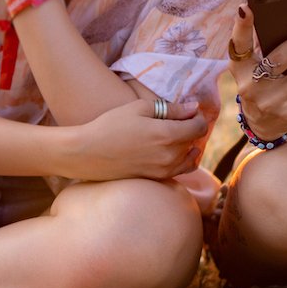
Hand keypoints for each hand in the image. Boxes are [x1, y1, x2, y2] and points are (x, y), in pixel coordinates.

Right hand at [61, 96, 210, 181]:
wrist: (88, 153)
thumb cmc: (111, 125)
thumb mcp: (139, 108)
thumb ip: (171, 109)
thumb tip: (194, 108)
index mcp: (168, 134)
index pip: (199, 127)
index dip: (197, 117)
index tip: (189, 112)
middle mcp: (170, 155)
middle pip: (194, 141)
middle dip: (190, 129)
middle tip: (177, 120)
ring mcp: (164, 170)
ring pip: (190, 158)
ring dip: (187, 146)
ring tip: (173, 137)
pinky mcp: (156, 179)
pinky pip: (180, 170)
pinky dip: (181, 160)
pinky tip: (167, 151)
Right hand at [230, 6, 286, 139]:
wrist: (262, 125)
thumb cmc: (260, 83)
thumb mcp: (252, 67)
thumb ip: (264, 46)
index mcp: (240, 68)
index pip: (238, 44)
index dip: (241, 26)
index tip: (246, 7)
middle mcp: (253, 85)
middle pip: (281, 58)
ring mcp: (273, 101)